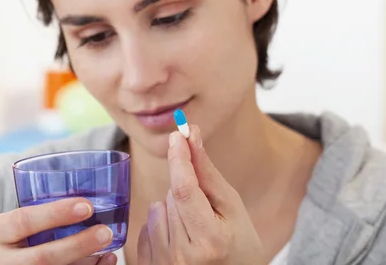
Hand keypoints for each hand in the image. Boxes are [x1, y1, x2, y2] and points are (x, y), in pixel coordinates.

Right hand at [0, 197, 116, 264]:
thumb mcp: (2, 228)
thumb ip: (31, 221)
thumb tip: (85, 206)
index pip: (25, 222)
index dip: (56, 213)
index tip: (86, 205)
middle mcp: (2, 262)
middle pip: (42, 257)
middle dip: (76, 245)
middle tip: (105, 232)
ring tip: (109, 252)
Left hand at [137, 125, 266, 264]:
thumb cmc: (239, 246)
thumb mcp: (233, 209)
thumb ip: (209, 174)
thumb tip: (192, 136)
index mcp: (210, 240)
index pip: (185, 190)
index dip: (179, 159)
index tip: (178, 135)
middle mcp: (183, 255)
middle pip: (172, 195)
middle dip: (186, 191)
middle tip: (206, 210)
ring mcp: (164, 264)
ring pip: (156, 208)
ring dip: (172, 209)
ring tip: (194, 228)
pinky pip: (146, 226)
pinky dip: (160, 225)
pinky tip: (180, 239)